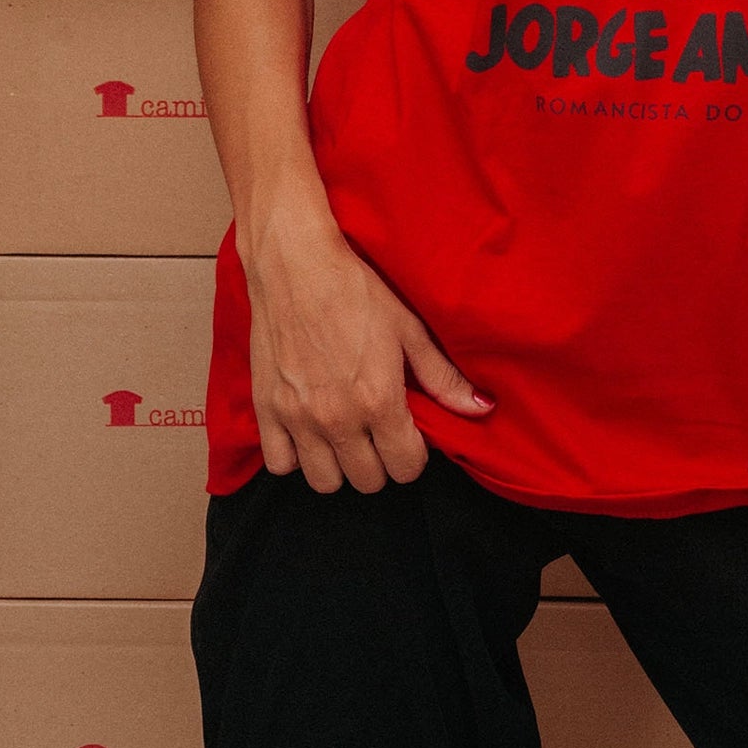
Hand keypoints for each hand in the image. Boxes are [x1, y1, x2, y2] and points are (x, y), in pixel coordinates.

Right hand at [241, 208, 494, 495]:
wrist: (296, 265)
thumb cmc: (356, 291)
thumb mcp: (409, 329)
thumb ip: (443, 377)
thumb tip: (481, 409)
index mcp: (379, 400)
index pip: (405, 468)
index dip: (414, 455)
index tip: (409, 434)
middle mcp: (338, 418)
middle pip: (368, 481)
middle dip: (381, 462)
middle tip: (379, 432)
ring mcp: (298, 418)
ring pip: (325, 482)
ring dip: (340, 465)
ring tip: (346, 436)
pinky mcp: (266, 409)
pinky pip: (280, 464)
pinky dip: (296, 457)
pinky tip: (309, 432)